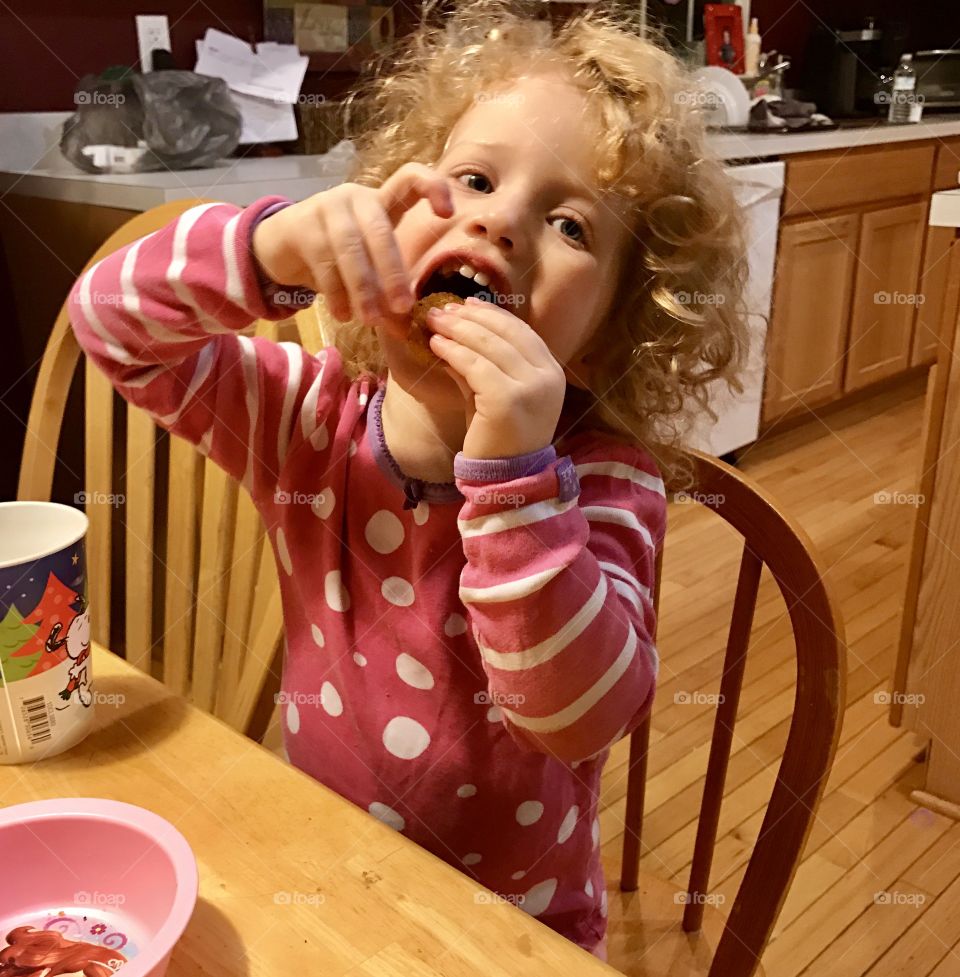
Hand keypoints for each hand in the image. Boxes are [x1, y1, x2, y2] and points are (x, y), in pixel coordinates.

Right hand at [251, 162, 453, 333]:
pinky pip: (324, 263)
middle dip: (393, 273)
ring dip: (363, 289)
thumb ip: (386, 295)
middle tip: (402, 308)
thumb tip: (405, 331)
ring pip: (351, 249)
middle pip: (380, 230)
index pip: (410, 178)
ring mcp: (327, 207)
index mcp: (381, 201)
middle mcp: (356, 197)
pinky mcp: (302, 225)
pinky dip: (337, 294)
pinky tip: (343, 315)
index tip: (447, 214)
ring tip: (370, 320)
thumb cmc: (336, 256)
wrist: (281, 246)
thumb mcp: (368, 270)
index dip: (432, 187)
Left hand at [427, 297, 566, 459]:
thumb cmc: (500, 436)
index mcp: (551, 371)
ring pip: (489, 345)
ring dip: (457, 329)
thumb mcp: (494, 393)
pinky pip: (476, 366)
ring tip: (433, 322)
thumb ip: (481, 363)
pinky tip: (436, 346)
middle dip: (471, 316)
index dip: (492, 314)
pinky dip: (454, 351)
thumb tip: (453, 332)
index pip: (521, 331)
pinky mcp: (507, 399)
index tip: (466, 304)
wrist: (506, 477)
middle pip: (506, 332)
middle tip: (441, 309)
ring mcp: (530, 387)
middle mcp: (547, 376)